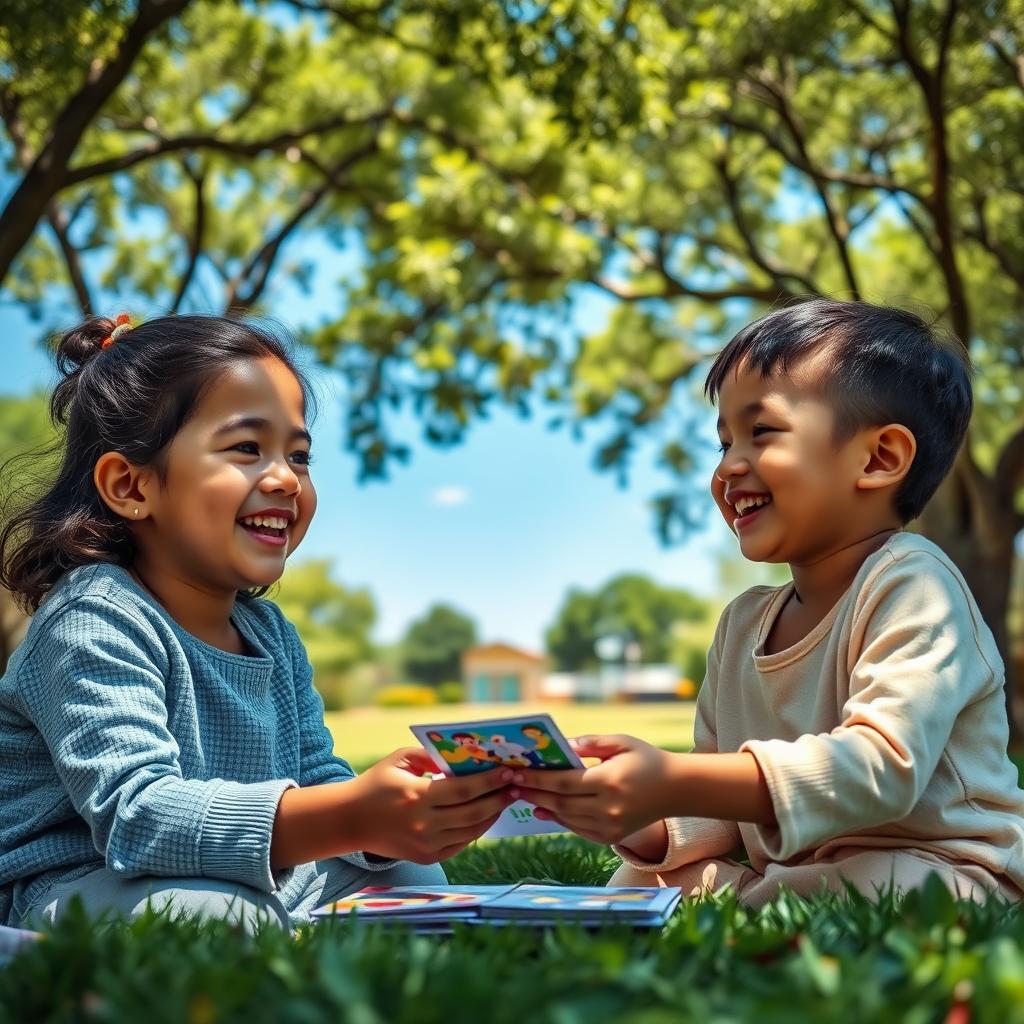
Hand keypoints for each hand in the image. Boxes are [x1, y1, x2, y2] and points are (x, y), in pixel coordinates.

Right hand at [345, 748, 520, 862]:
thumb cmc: (376, 784)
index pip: (462, 790)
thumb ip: (429, 756)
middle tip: (516, 785)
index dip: (489, 782)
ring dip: (492, 815)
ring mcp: (426, 844)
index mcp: (417, 797)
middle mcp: (424, 825)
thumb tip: (460, 759)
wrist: (350, 821)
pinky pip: (461, 844)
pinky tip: (486, 815)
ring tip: (506, 799)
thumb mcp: (399, 760)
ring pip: (471, 831)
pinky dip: (476, 830)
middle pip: (472, 813)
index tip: (508, 772)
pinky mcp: (427, 857)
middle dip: (499, 799)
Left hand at [515, 734, 679, 845]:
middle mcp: (608, 808)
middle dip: (533, 793)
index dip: (537, 779)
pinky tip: (545, 808)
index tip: (516, 772)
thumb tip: (559, 745)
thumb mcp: (620, 742)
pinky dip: (560, 818)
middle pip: (560, 803)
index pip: (563, 783)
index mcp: (609, 781)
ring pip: (566, 818)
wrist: (677, 790)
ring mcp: (610, 826)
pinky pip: (578, 829)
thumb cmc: (646, 759)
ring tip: (523, 795)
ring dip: (543, 806)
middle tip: (511, 784)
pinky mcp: (612, 837)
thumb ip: (589, 743)